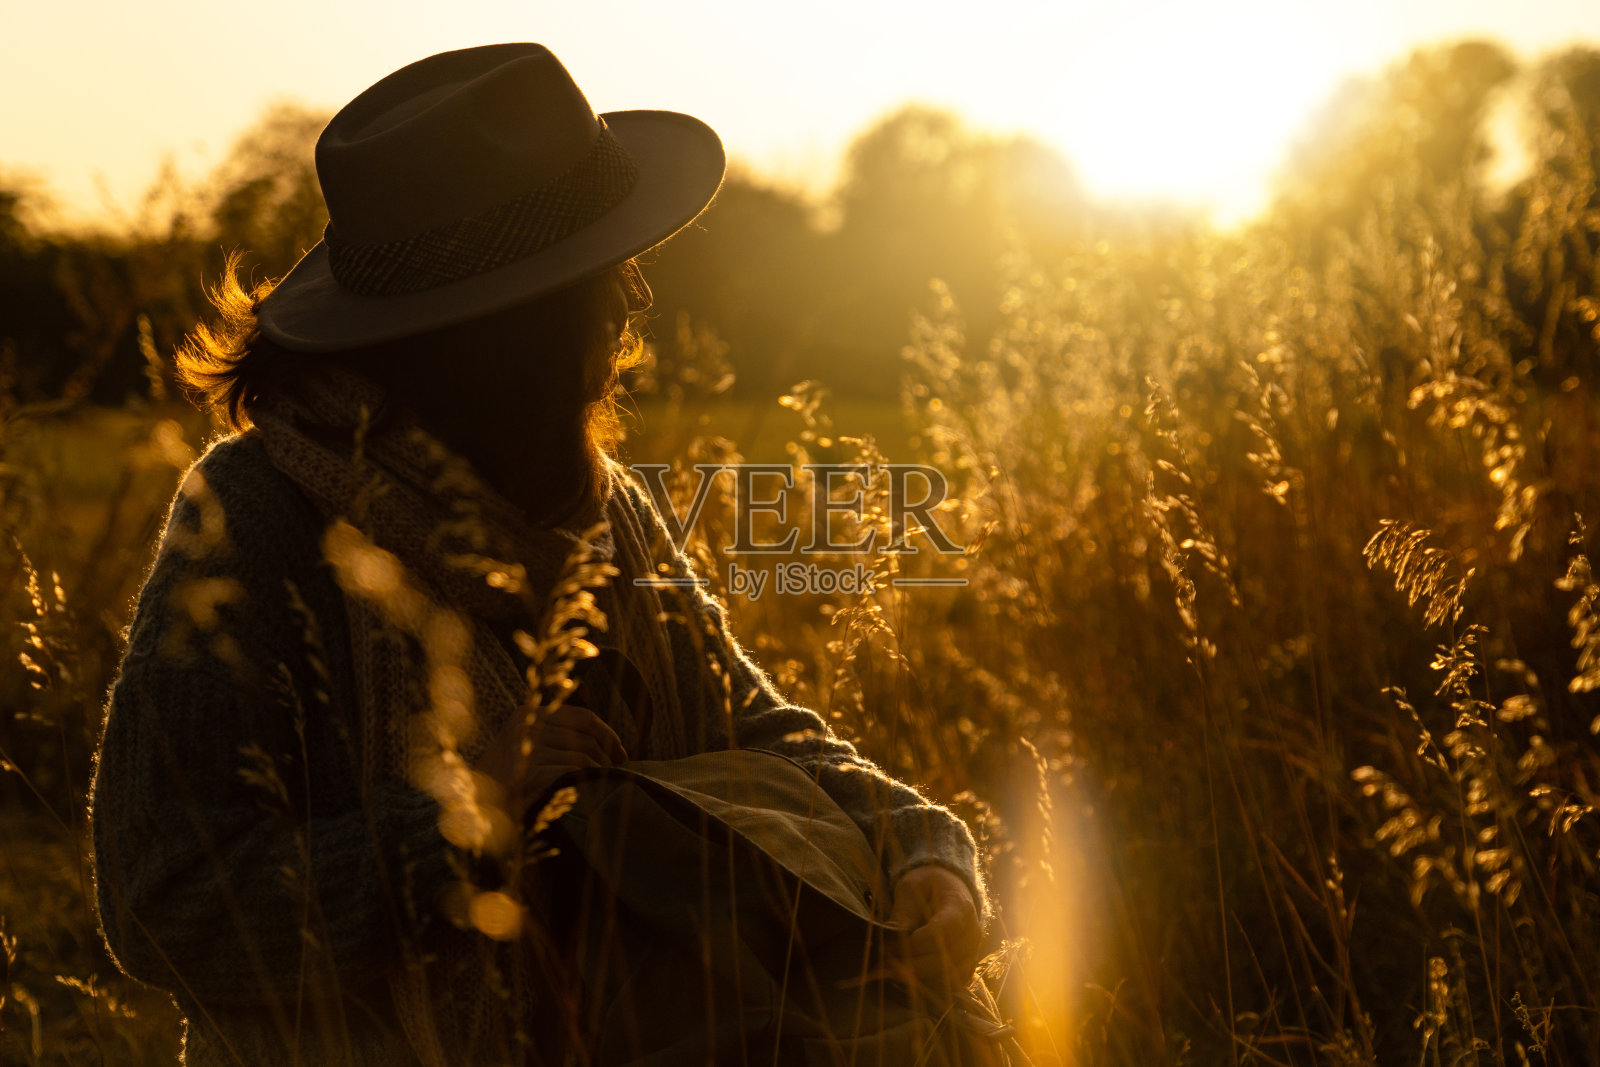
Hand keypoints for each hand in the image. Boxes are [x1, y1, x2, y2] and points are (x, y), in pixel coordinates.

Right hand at [474, 703, 627, 824]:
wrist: (475, 805)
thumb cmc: (509, 780)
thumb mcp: (531, 748)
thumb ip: (559, 738)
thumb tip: (607, 743)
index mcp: (529, 713)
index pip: (584, 717)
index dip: (609, 735)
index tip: (621, 753)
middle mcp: (526, 723)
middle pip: (587, 734)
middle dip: (608, 754)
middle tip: (618, 771)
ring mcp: (525, 745)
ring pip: (581, 755)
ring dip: (598, 771)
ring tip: (603, 784)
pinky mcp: (527, 769)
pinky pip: (571, 772)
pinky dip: (585, 782)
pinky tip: (588, 792)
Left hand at [884, 865, 981, 992]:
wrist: (948, 889)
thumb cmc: (926, 887)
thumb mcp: (911, 889)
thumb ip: (903, 913)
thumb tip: (888, 938)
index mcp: (960, 907)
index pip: (941, 932)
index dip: (916, 944)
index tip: (890, 947)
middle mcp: (973, 932)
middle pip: (945, 959)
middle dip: (912, 965)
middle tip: (885, 965)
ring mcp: (973, 951)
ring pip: (949, 977)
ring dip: (920, 979)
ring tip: (894, 973)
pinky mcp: (968, 965)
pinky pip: (952, 984)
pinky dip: (931, 985)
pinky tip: (909, 978)